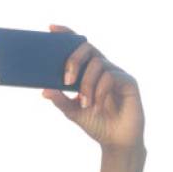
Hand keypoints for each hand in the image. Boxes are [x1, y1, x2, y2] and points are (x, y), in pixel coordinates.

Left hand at [42, 24, 144, 154]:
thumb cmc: (97, 124)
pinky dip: (100, 90)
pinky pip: (110, 76)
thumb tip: (44, 90)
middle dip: (74, 60)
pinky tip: (96, 104)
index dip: (67, 34)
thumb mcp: (73, 112)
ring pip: (97, 64)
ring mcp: (117, 74)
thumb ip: (60, 100)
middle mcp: (104, 68)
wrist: (117, 142)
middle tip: (66, 79)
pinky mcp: (128, 82)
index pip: (79, 47)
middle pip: (87, 48)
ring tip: (84, 103)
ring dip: (86, 84)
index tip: (51, 28)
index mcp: (90, 71)